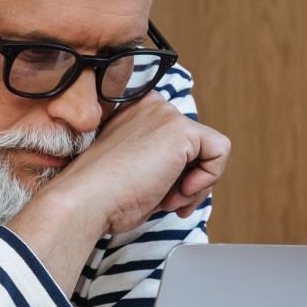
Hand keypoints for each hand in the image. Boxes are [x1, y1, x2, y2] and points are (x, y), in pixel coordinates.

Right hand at [49, 92, 229, 234]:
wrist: (86, 201)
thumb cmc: (104, 196)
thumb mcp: (138, 172)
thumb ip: (164, 163)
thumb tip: (198, 176)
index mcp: (136, 111)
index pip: (177, 141)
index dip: (176, 172)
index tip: (157, 193)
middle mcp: (151, 105)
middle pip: (195, 145)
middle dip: (188, 180)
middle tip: (164, 200)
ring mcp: (165, 114)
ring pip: (209, 150)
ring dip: (195, 185)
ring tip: (166, 198)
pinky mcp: (180, 129)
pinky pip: (220, 152)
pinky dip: (209, 178)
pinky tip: (180, 189)